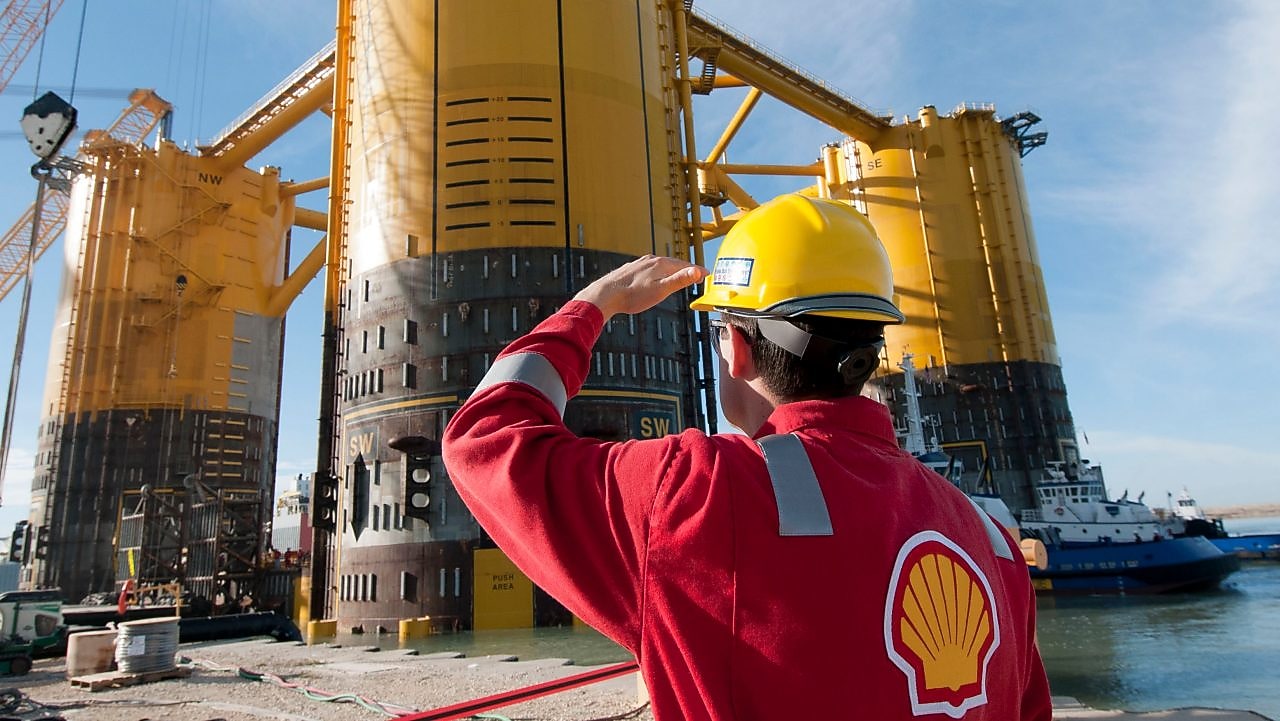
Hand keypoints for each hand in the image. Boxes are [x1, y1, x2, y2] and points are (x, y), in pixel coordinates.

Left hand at [573, 255, 708, 319]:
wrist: (606, 294)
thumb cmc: (633, 295)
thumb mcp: (662, 290)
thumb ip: (680, 280)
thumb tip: (698, 271)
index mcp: (661, 264)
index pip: (685, 266)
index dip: (697, 271)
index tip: (706, 275)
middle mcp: (650, 260)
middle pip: (673, 264)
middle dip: (685, 270)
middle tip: (695, 275)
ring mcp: (639, 264)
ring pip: (660, 266)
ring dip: (670, 271)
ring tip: (677, 276)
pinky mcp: (630, 270)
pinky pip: (649, 269)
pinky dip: (657, 273)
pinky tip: (653, 279)